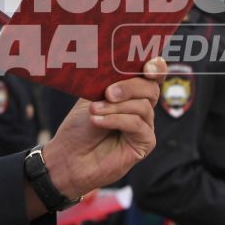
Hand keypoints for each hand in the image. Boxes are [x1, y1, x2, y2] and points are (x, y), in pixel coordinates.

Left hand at [35, 59, 164, 213]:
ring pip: (143, 106)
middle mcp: (142, 107)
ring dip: (115, 107)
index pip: (153, 74)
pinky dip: (116, 120)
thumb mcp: (90, 97)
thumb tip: (117, 66)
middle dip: (129, 87)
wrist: (69, 158)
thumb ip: (107, 82)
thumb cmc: (79, 128)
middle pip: (150, 88)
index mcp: (131, 92)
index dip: (156, 67)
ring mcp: (145, 126)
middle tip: (108, 93)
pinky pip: (137, 125)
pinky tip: (98, 122)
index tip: (147, 66)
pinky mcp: (145, 143)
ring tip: (94, 111)